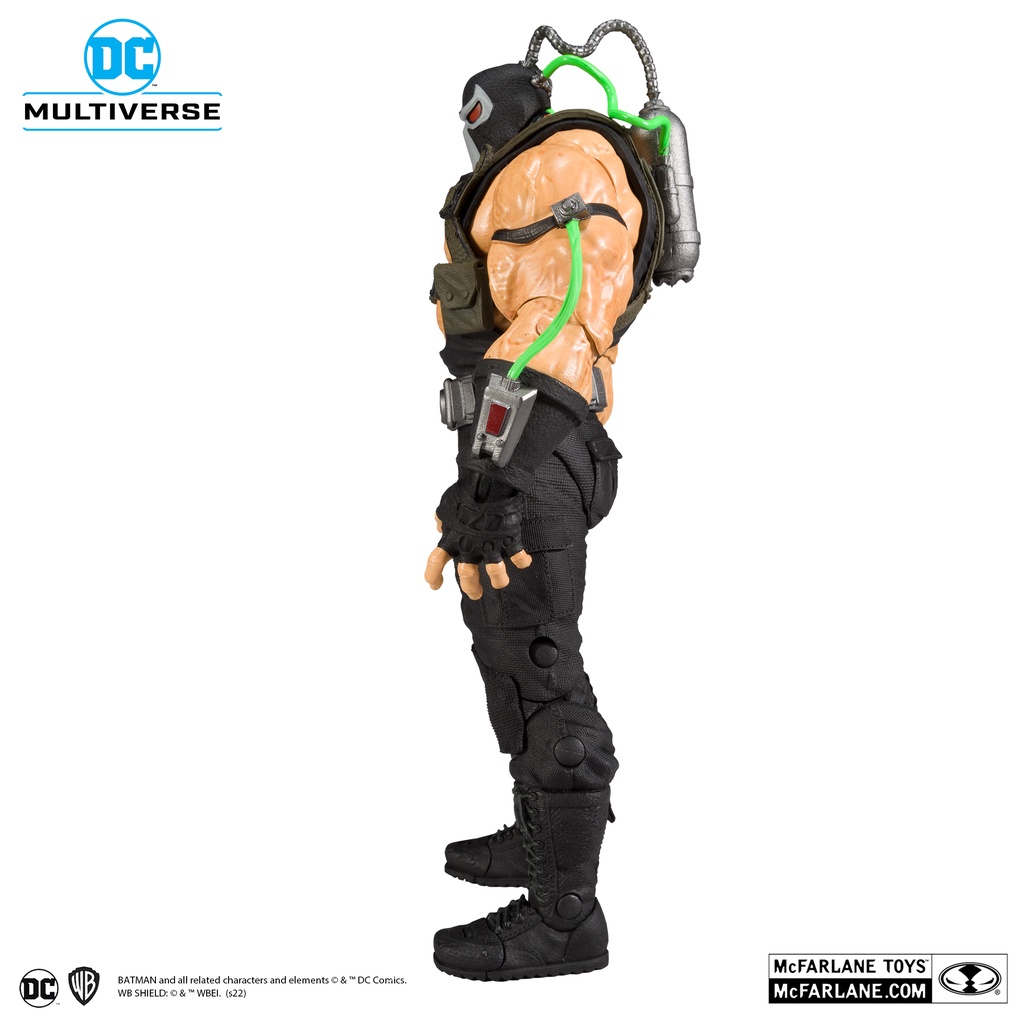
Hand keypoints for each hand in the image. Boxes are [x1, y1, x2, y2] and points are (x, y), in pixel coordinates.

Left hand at [423, 484, 532, 599]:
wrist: (488, 485)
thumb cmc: (465, 492)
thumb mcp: (447, 504)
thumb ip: (443, 517)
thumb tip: (440, 524)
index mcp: (452, 539)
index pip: (435, 563)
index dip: (433, 576)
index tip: (434, 585)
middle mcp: (470, 548)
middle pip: (467, 577)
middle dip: (471, 588)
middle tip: (475, 594)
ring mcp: (491, 546)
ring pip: (496, 574)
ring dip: (499, 581)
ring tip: (500, 583)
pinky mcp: (509, 541)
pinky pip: (519, 557)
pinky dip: (522, 561)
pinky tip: (524, 562)